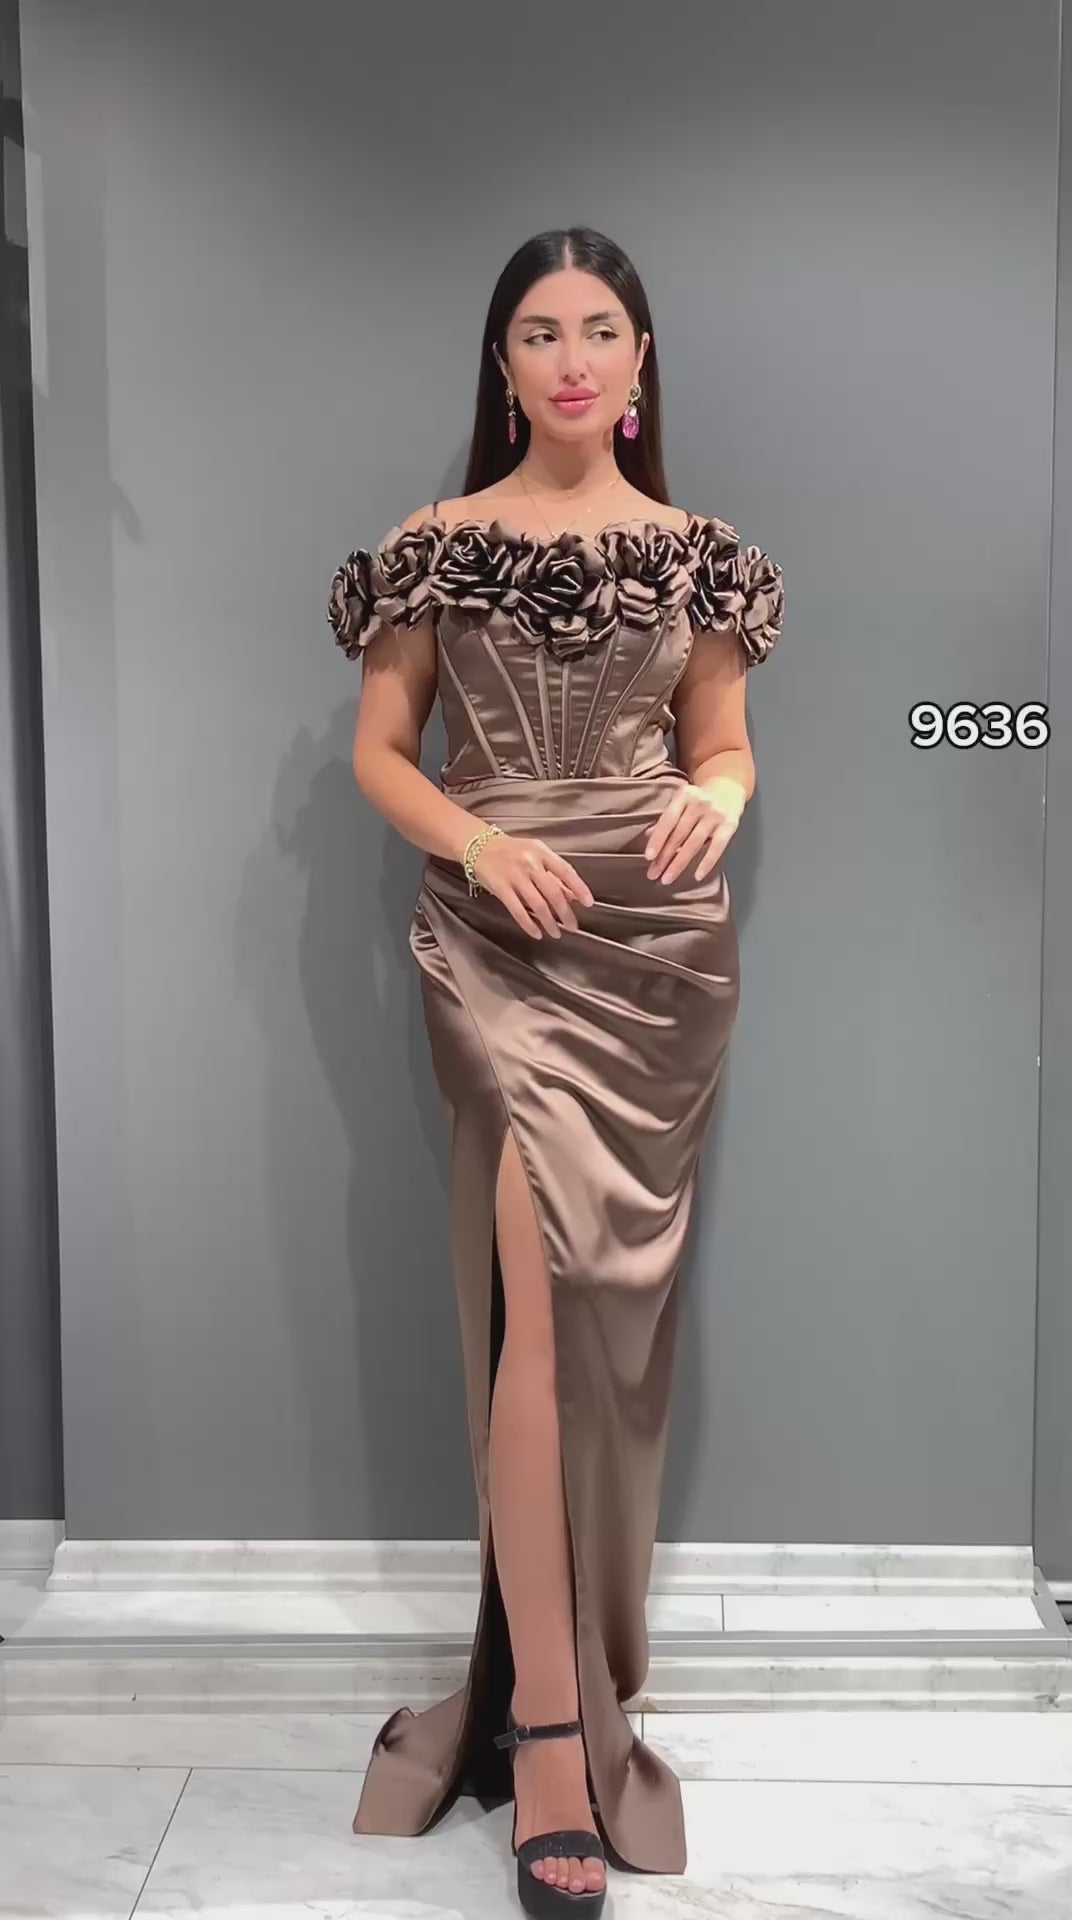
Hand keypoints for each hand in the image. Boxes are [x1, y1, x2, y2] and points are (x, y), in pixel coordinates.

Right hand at [472, 832, 594, 940]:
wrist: (479, 845)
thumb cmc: (512, 850)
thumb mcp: (536, 854)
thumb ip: (554, 873)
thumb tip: (573, 895)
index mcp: (542, 852)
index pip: (566, 871)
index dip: (579, 888)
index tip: (589, 903)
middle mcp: (530, 863)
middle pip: (553, 892)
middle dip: (565, 913)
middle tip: (572, 926)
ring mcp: (514, 875)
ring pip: (537, 904)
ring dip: (549, 922)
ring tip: (556, 933)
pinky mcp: (500, 888)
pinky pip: (518, 910)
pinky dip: (529, 924)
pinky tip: (537, 933)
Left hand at [645, 778, 745, 883]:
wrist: (728, 789)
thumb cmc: (698, 801)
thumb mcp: (682, 803)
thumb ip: (667, 818)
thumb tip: (647, 836)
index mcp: (684, 795)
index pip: (668, 820)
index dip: (657, 839)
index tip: (648, 857)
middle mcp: (699, 803)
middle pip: (679, 834)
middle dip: (664, 857)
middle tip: (653, 874)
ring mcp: (715, 814)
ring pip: (694, 843)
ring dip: (679, 863)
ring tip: (668, 878)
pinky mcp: (730, 825)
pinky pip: (717, 847)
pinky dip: (707, 862)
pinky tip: (697, 875)